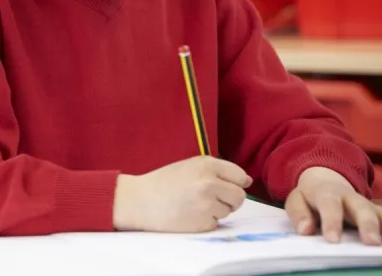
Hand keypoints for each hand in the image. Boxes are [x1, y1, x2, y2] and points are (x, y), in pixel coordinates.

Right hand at [114, 155, 251, 232]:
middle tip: (208, 199)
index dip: (233, 183)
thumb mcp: (189, 166)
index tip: (222, 186)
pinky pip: (216, 223)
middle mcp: (209, 182)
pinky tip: (188, 215)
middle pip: (239, 196)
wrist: (139, 201)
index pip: (239, 176)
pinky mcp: (203, 222)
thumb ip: (218, 171)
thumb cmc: (164, 183)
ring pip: (228, 211)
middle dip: (228, 200)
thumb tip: (247, 181)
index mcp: (206, 164)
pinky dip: (205, 221)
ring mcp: (207, 203)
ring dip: (216, 211)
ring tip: (193, 205)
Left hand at [286, 166, 381, 245]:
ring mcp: (366, 206)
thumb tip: (305, 230)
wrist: (325, 182)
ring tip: (381, 243)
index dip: (331, 221)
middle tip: (371, 242)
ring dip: (380, 227)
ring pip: (377, 214)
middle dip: (367, 224)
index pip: (330, 205)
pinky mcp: (375, 213)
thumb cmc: (309, 197)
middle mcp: (351, 198)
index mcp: (327, 193)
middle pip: (362, 209)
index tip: (332, 240)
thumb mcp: (297, 200)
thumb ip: (299, 213)